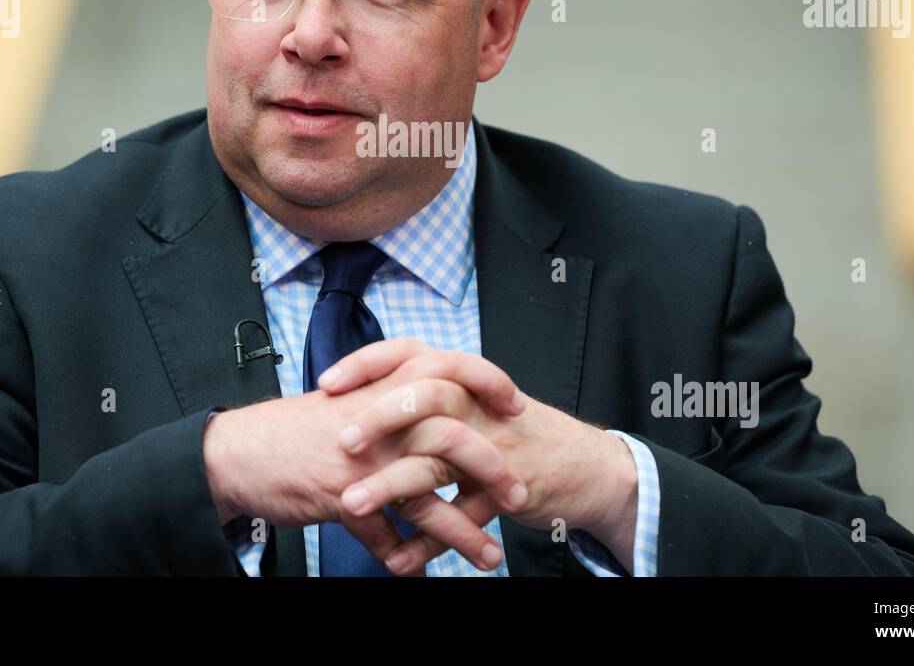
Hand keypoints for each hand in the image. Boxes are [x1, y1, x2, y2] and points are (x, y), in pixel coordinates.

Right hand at [202, 355, 527, 572]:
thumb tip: (435, 411)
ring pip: (426, 497)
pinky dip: (404, 559)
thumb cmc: (295, 428)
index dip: (488, 382)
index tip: (516, 405)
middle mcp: (378, 419)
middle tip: (518, 495)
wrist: (238, 451)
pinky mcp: (341, 497)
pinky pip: (384, 536)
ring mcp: (361, 460)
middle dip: (494, 470)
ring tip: (490, 556)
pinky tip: (417, 574)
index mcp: (383, 386)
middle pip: (453, 437)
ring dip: (463, 532)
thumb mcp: (349, 401)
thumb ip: (393, 403)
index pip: (450, 368)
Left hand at [320, 337, 638, 573]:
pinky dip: (428, 542)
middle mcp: (478, 404)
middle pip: (426, 393)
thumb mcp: (473, 402)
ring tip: (351, 505)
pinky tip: (400, 561)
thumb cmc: (517, 434)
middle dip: (380, 416)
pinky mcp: (506, 488)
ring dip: (391, 485)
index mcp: (462, 378)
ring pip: (438, 459)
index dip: (368, 363)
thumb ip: (426, 396)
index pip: (411, 352)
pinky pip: (461, 516)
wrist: (586, 467)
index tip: (328, 383)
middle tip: (342, 441)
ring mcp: (494, 446)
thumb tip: (364, 400)